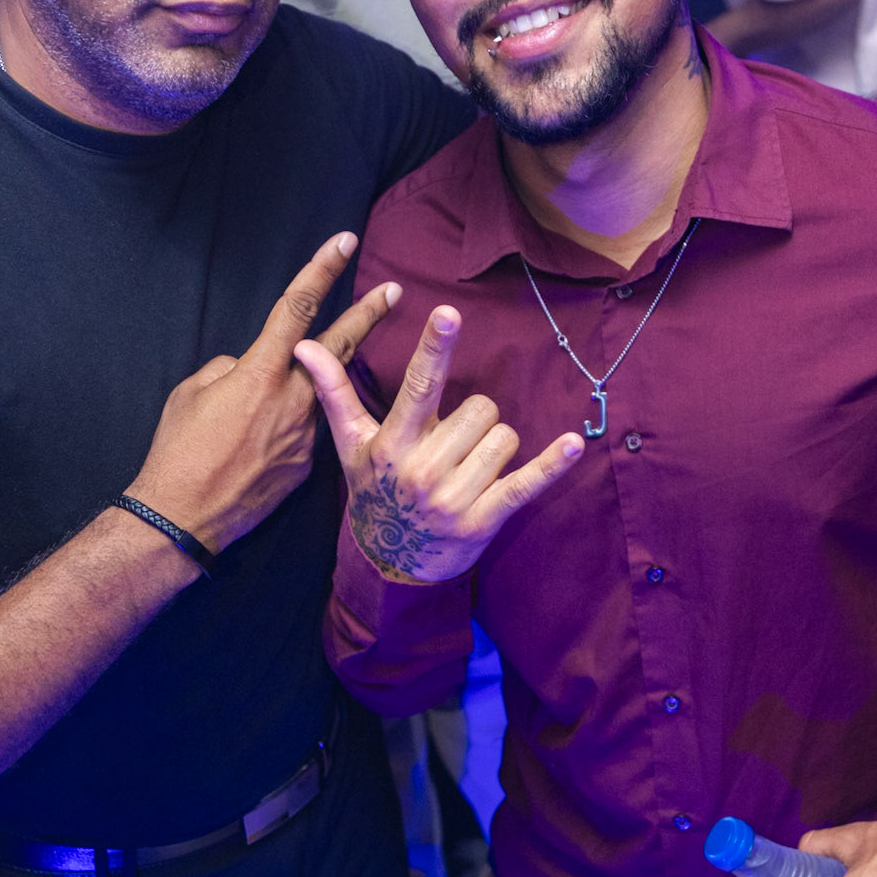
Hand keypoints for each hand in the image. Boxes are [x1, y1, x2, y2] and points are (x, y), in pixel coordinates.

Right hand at [129, 232, 399, 552]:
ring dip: (311, 390)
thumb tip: (248, 368)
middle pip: (340, 345)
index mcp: (259, 371)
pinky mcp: (307, 465)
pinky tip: (255, 451)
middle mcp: (292, 398)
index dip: (322, 270)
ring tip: (266, 408)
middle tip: (395, 291)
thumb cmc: (178, 450)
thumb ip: (229, 370)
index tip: (344, 244)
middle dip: (369, 313)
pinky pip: (304, 433)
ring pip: (318, 396)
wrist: (185, 517)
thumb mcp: (191, 393)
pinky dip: (288, 430)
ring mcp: (306, 434)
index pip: (297, 307)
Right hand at [294, 303, 583, 583]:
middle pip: (479, 408)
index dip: (435, 347)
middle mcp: (421, 470)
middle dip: (474, 420)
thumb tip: (304, 347)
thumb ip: (334, 393)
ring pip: (504, 437)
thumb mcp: (351, 445)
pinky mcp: (484, 519)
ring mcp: (453, 498)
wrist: (389, 564)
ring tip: (469, 468)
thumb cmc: (373, 491)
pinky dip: (552, 464)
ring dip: (495, 446)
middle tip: (452, 445)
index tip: (449, 313)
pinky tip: (572, 445)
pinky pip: (526, 482)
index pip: (416, 385)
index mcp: (391, 444)